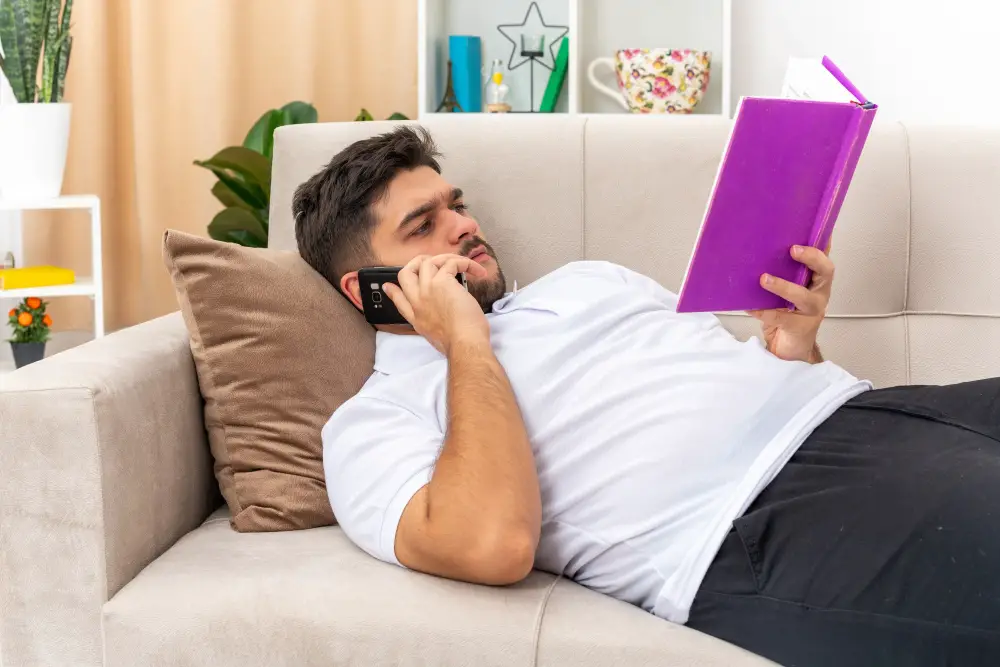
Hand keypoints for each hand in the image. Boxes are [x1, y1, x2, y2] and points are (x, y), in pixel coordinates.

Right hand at [383, 254, 489, 354]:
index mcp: (416, 317)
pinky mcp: (442, 282)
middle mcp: (418, 301)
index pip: (398, 300)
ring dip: (446, 259)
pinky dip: (466, 263)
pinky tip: (477, 271)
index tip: (388, 286)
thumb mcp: (437, 337)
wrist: (464, 344)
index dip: (392, 291)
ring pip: (427, 262)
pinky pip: (452, 262)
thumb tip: (439, 320)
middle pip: (405, 273)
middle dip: (417, 263)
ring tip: (463, 265)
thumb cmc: (458, 344)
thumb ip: (432, 325)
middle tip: (435, 262)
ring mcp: (427, 289)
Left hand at [747, 244, 833, 362]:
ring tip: (764, 279)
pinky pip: (781, 318)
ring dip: (783, 286)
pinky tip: (750, 307)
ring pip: (803, 296)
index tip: (813, 226)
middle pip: (825, 271)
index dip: (822, 243)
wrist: (789, 348)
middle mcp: (819, 293)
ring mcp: (812, 311)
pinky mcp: (799, 328)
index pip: (823, 257)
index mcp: (817, 281)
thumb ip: (781, 274)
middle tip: (793, 249)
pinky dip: (764, 312)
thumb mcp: (786, 290)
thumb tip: (757, 252)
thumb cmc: (787, 314)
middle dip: (811, 258)